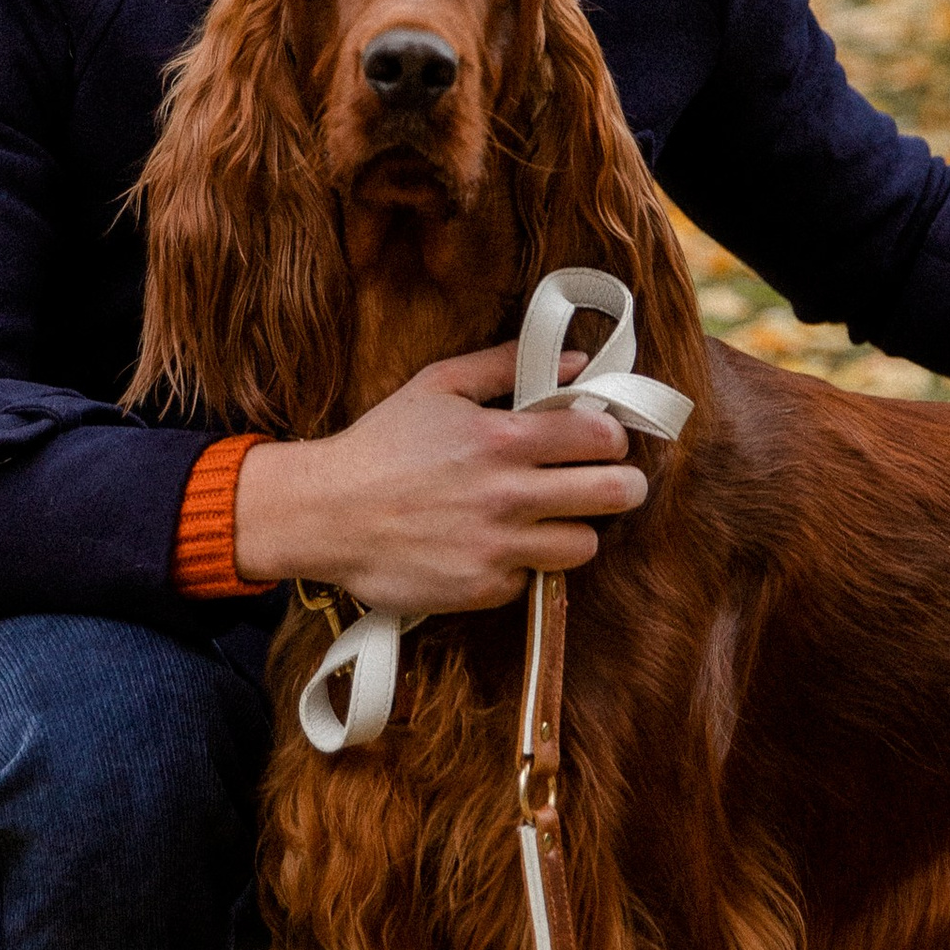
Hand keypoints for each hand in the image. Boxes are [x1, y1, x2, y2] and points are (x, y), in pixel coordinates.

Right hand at [231, 343, 650, 612]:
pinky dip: (522, 564)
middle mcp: (508, 494)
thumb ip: (507, 365)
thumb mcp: (438, 385)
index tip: (603, 439)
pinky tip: (495, 546)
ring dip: (575, 530)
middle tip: (612, 483)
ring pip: (584, 546)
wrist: (324, 514)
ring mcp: (498, 546)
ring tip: (551, 519)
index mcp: (502, 438)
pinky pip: (532, 579)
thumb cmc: (381, 446)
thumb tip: (574, 360)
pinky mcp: (483, 588)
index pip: (601, 436)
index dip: (613, 436)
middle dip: (625, 486)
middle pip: (615, 494)